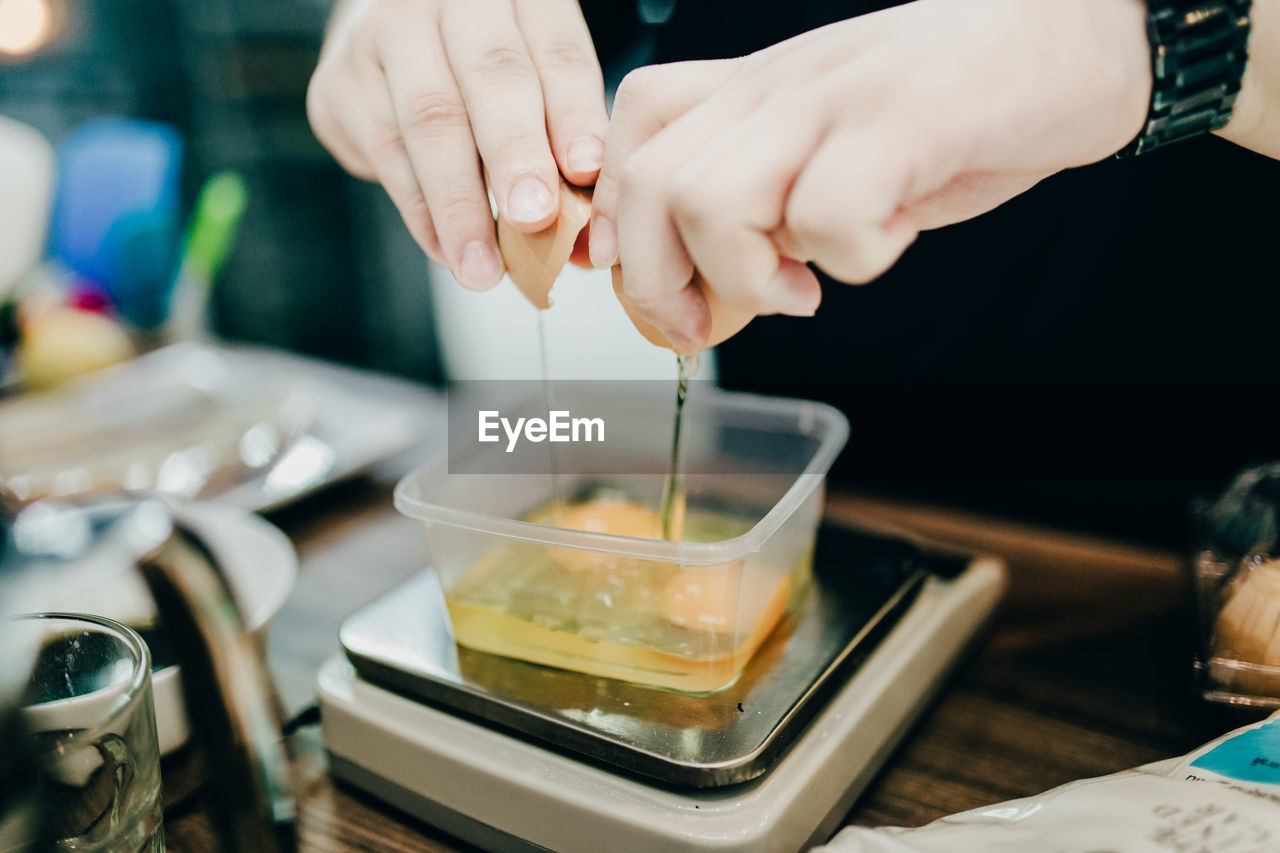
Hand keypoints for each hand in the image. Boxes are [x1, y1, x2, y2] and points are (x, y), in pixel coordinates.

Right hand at [307, 0, 607, 289]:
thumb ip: (566, 137)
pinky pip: (385, 154)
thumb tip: (589, 235)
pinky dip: (421, 213)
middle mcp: (443, 0)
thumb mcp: (538, 80)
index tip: (586, 172)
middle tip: (535, 219)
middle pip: (489, 74)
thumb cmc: (489, 70)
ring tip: (484, 269)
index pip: (554, 49)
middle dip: (514, 154)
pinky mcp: (338, 84)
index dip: (572, 113)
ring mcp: (382, 37)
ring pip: (427, 121)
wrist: (391, 40)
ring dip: (460, 206)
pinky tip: (448, 252)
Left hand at [590, 0, 1152, 351]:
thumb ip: (768, 200)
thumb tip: (704, 288)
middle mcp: (777, 86)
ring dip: (744, 279)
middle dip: (658, 285)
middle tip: (707, 326)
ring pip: (709, 202)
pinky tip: (885, 246)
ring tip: (804, 289)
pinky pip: (827, 216)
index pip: (634, 131)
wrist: (1076, 35)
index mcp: (754, 91)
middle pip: (649, 184)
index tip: (665, 289)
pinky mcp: (902, 118)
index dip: (620, 222)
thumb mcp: (837, 148)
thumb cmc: (955, 110)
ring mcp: (834, 98)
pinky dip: (850, 261)